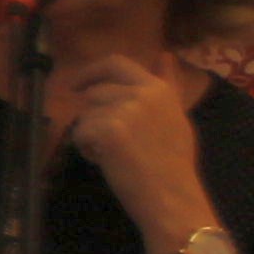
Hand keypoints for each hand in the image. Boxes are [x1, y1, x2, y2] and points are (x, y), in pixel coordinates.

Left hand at [45, 48, 209, 237]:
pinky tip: (109, 162)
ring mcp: (125, 109)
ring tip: (117, 155)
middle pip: (95, 92)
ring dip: (92, 134)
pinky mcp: (108, 129)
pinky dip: (87, 150)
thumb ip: (168, 85)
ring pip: (86, 114)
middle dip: (94, 116)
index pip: (116, 63)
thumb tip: (164, 54)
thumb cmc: (173, 164)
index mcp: (159, 89)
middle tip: (107, 141)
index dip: (92, 71)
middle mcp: (143, 93)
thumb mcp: (176, 117)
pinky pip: (80, 133)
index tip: (77, 85)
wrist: (173, 199)